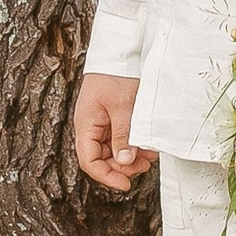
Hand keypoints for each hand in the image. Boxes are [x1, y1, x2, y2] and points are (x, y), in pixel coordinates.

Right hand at [73, 72, 156, 195]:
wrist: (119, 51)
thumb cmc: (116, 74)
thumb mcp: (123, 107)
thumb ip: (123, 135)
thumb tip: (124, 162)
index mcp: (86, 125)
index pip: (89, 161)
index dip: (106, 176)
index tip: (125, 184)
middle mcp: (90, 127)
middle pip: (101, 159)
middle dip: (122, 167)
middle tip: (144, 166)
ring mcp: (101, 123)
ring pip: (112, 150)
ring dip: (130, 157)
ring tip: (149, 156)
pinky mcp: (112, 118)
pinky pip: (119, 138)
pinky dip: (132, 144)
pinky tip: (147, 145)